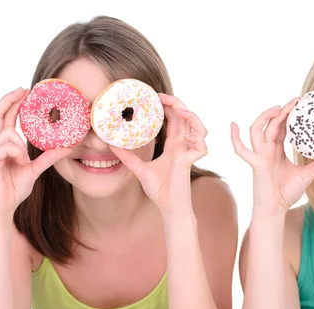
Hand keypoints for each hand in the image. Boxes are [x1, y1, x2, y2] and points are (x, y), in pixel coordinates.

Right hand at [0, 88, 72, 218]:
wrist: (4, 207)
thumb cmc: (14, 188)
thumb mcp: (35, 169)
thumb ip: (48, 157)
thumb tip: (66, 147)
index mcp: (3, 144)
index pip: (5, 117)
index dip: (13, 102)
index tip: (25, 92)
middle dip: (9, 99)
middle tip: (23, 90)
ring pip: (7, 132)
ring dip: (21, 144)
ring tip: (24, 161)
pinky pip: (6, 146)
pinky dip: (17, 152)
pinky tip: (20, 163)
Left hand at [109, 93, 207, 215]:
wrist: (167, 206)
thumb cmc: (159, 190)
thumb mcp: (139, 169)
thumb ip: (128, 157)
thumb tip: (111, 145)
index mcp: (173, 145)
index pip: (175, 119)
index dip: (168, 105)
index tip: (156, 97)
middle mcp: (182, 146)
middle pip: (187, 118)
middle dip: (177, 103)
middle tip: (162, 97)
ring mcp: (188, 153)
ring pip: (201, 128)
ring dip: (192, 117)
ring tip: (179, 112)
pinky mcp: (190, 162)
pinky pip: (202, 147)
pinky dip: (197, 139)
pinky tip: (184, 138)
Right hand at [231, 98, 313, 216]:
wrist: (276, 209)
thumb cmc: (287, 193)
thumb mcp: (308, 175)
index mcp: (277, 151)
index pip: (281, 128)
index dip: (287, 115)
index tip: (299, 103)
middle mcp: (266, 150)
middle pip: (271, 124)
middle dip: (281, 111)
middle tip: (295, 101)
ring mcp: (259, 155)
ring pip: (257, 130)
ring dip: (264, 117)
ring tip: (277, 108)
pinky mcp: (255, 163)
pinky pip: (241, 149)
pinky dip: (235, 137)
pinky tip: (233, 124)